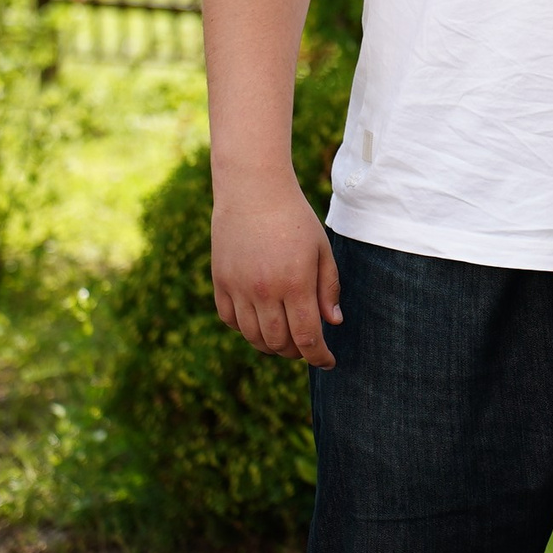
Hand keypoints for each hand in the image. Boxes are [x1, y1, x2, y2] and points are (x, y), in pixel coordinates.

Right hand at [211, 173, 341, 367]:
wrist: (253, 191)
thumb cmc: (295, 218)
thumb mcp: (322, 250)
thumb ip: (328, 288)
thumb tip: (332, 324)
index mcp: (295, 283)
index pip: (307, 337)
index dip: (318, 356)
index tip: (328, 362)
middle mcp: (264, 291)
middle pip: (278, 342)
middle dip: (296, 352)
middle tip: (307, 347)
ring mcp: (238, 288)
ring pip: (253, 336)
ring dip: (271, 345)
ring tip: (285, 339)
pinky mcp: (220, 282)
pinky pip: (230, 320)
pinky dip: (245, 329)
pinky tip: (259, 321)